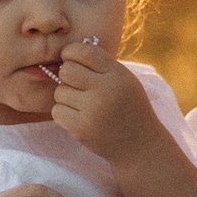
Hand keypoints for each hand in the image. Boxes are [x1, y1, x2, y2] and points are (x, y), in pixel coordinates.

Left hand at [47, 46, 159, 165]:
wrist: (140, 145)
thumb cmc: (129, 108)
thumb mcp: (125, 80)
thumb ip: (101, 66)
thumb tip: (66, 55)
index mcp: (118, 74)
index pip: (84, 52)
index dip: (71, 52)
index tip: (70, 59)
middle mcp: (105, 90)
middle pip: (67, 71)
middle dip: (66, 76)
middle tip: (76, 85)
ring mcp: (93, 110)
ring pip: (59, 92)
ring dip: (66, 97)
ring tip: (82, 105)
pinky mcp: (82, 129)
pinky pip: (57, 111)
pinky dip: (63, 113)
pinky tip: (78, 117)